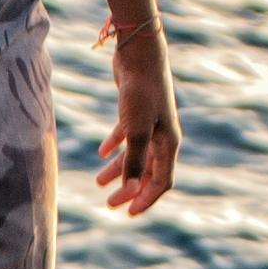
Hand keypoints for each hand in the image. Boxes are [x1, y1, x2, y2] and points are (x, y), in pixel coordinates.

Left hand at [96, 51, 178, 216]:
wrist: (139, 55)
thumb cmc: (141, 92)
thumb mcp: (136, 130)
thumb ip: (133, 161)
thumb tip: (128, 192)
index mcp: (168, 143)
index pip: (162, 181)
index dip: (146, 199)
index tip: (128, 213)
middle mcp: (162, 134)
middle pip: (147, 171)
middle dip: (130, 189)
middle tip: (109, 204)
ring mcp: (150, 122)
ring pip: (136, 154)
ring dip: (119, 170)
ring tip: (99, 182)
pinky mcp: (136, 109)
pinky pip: (127, 134)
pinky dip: (115, 145)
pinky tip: (101, 153)